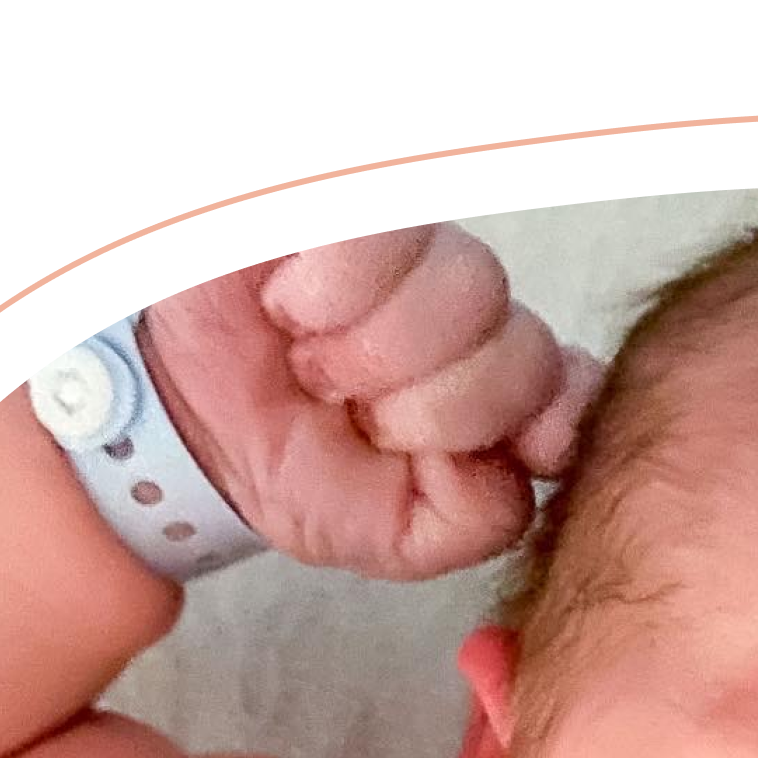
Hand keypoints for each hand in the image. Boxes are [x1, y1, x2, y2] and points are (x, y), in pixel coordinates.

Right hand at [132, 226, 603, 581]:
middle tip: (358, 413)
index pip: (575, 391)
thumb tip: (515, 475)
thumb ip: (472, 523)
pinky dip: (329, 297)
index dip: (539, 423)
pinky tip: (293, 312)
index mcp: (495, 391)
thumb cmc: (289, 466)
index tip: (463, 454)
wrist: (183, 432)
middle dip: (430, 409)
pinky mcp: (358, 221)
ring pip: (469, 294)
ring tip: (316, 364)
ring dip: (373, 353)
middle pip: (522, 352)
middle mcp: (473, 318)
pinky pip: (386, 246)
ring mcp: (419, 256)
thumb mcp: (390, 536)